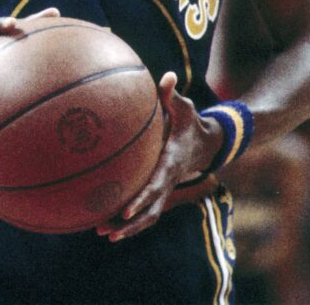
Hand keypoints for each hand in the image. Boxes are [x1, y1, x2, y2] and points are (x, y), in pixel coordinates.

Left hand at [96, 71, 223, 241]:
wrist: (207, 142)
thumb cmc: (190, 122)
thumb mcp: (184, 107)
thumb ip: (172, 94)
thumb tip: (167, 75)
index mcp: (171, 163)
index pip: (155, 185)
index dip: (141, 199)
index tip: (125, 210)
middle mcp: (168, 181)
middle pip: (149, 210)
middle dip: (129, 222)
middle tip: (106, 230)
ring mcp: (165, 189)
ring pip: (147, 216)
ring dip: (127, 228)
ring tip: (102, 233)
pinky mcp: (161, 190)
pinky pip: (146, 210)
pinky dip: (130, 220)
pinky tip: (108, 223)